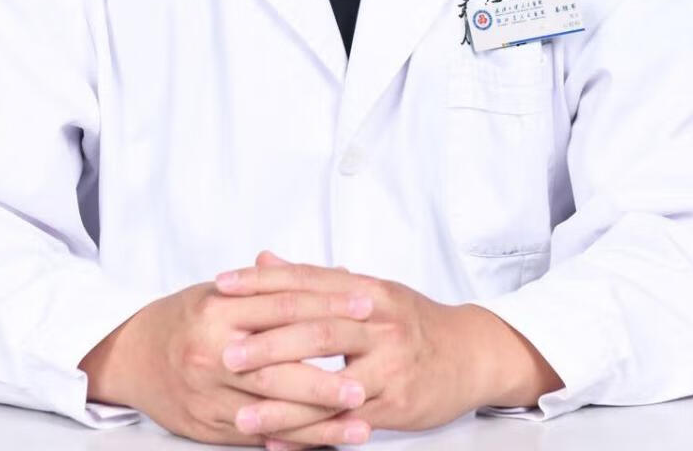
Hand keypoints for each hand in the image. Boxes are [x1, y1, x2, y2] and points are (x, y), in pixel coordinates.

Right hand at [77, 257, 373, 445]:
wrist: (132, 355)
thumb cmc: (188, 316)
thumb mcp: (224, 290)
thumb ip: (277, 285)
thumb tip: (338, 273)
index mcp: (219, 309)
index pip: (283, 305)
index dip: (328, 304)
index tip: (367, 304)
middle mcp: (212, 352)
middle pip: (278, 365)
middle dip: (325, 376)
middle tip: (367, 379)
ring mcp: (209, 393)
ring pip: (271, 410)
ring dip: (319, 420)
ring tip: (361, 421)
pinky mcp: (208, 426)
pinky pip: (258, 437)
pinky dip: (294, 442)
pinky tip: (326, 444)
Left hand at [213, 252, 492, 448]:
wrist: (470, 352)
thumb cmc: (412, 321)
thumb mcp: (367, 291)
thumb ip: (314, 280)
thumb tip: (264, 259)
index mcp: (367, 290)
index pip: (307, 282)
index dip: (263, 283)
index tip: (222, 285)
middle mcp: (379, 322)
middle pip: (317, 330)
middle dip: (268, 343)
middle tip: (225, 354)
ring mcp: (390, 364)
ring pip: (329, 383)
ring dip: (282, 402)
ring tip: (240, 413)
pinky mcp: (396, 403)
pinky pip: (345, 422)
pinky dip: (308, 434)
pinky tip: (277, 441)